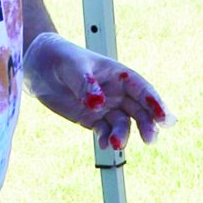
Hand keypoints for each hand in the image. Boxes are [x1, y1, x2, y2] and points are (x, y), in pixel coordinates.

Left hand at [22, 32, 168, 150]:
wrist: (38, 67)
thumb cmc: (59, 57)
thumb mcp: (72, 67)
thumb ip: (86, 84)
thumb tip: (99, 104)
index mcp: (118, 75)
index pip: (141, 89)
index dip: (154, 103)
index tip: (163, 119)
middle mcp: (116, 92)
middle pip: (139, 110)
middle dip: (147, 125)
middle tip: (150, 140)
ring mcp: (105, 107)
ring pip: (122, 124)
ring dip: (122, 135)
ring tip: (115, 144)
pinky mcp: (92, 119)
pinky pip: (104, 131)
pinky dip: (105, 139)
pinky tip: (103, 145)